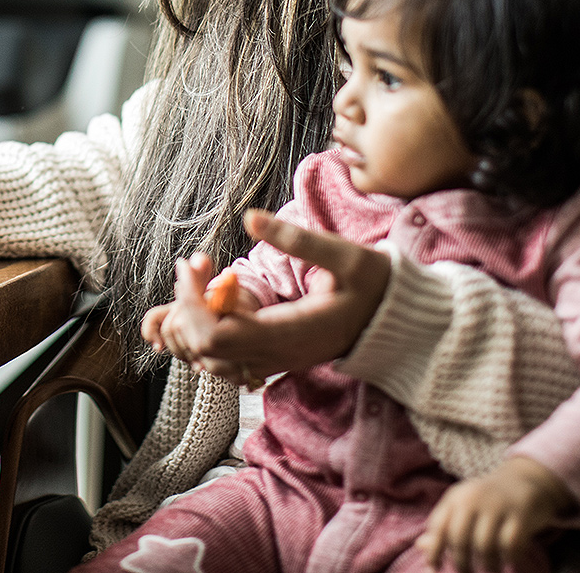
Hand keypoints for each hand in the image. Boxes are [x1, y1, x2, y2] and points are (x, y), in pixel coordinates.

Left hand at [156, 209, 392, 386]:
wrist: (394, 321)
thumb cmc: (374, 286)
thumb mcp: (346, 255)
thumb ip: (298, 240)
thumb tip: (250, 218)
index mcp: (288, 334)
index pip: (217, 335)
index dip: (193, 303)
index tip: (191, 265)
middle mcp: (275, 356)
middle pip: (203, 350)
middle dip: (185, 309)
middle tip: (193, 266)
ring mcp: (272, 362)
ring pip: (208, 360)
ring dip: (190, 324)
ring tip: (199, 281)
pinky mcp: (271, 358)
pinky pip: (223, 359)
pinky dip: (204, 335)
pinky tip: (212, 300)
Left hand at [416, 456, 574, 571]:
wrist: (523, 479)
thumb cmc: (486, 501)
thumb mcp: (462, 506)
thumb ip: (443, 526)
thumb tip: (421, 547)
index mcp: (455, 498)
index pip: (438, 527)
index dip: (434, 551)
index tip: (435, 568)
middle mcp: (473, 499)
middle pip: (459, 539)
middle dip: (462, 564)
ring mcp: (497, 505)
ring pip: (485, 546)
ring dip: (488, 566)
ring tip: (491, 571)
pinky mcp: (520, 514)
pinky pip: (510, 544)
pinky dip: (510, 558)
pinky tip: (510, 562)